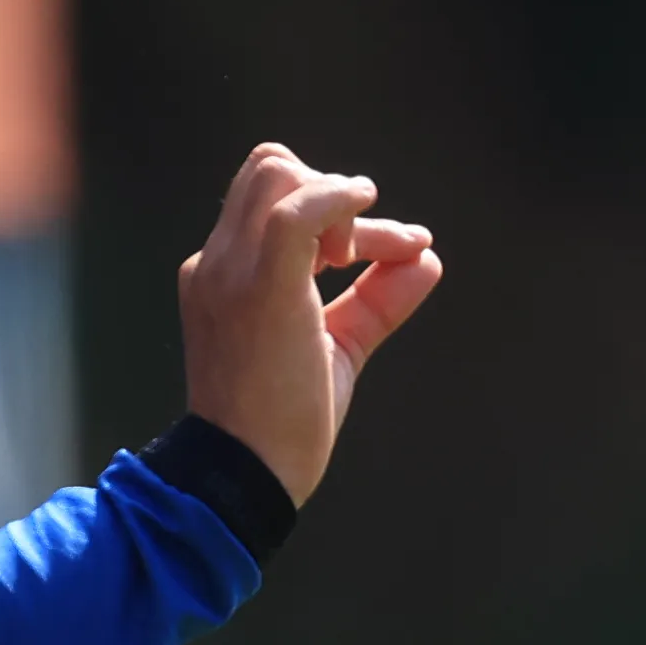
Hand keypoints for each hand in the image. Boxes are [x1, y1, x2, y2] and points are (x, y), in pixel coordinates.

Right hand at [179, 142, 443, 504]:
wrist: (245, 475)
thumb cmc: (280, 427)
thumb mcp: (335, 349)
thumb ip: (376, 302)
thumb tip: (427, 259)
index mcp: (222, 276)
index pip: (269, 202)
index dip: (329, 211)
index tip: (376, 252)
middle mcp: (218, 263)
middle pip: (269, 169)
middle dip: (328, 190)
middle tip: (357, 251)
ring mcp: (232, 271)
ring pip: (278, 172)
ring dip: (335, 197)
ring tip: (360, 251)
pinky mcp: (261, 288)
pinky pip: (297, 208)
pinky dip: (340, 198)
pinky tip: (369, 210)